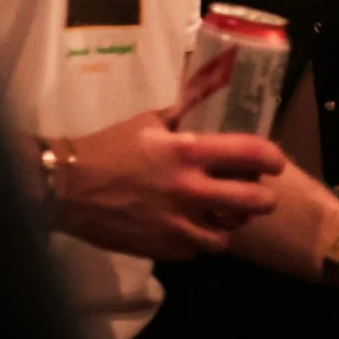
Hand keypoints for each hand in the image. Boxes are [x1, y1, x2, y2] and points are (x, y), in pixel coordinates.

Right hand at [51, 111, 286, 261]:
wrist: (62, 185)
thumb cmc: (103, 144)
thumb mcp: (146, 119)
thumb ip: (180, 109)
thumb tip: (205, 87)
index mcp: (188, 152)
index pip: (251, 153)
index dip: (272, 158)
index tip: (275, 162)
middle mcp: (189, 190)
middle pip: (253, 202)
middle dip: (264, 198)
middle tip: (259, 193)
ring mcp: (176, 224)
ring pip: (226, 236)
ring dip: (230, 225)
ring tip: (224, 216)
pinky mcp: (160, 248)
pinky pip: (195, 252)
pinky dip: (198, 242)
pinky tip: (192, 229)